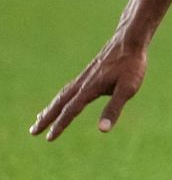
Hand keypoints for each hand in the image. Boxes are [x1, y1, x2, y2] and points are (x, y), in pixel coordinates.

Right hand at [29, 37, 147, 140]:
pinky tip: (62, 100)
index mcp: (89, 89)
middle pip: (59, 104)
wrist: (129, 41)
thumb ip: (114, 109)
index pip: (70, 111)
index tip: (48, 138)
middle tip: (32, 131)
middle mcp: (82, 83)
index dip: (59, 125)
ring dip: (50, 108)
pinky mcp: (88, 73)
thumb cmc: (131, 66)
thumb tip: (103, 130)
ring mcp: (84, 77)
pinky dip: (60, 97)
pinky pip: (68, 88)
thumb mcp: (127, 89)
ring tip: (39, 118)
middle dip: (46, 118)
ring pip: (62, 95)